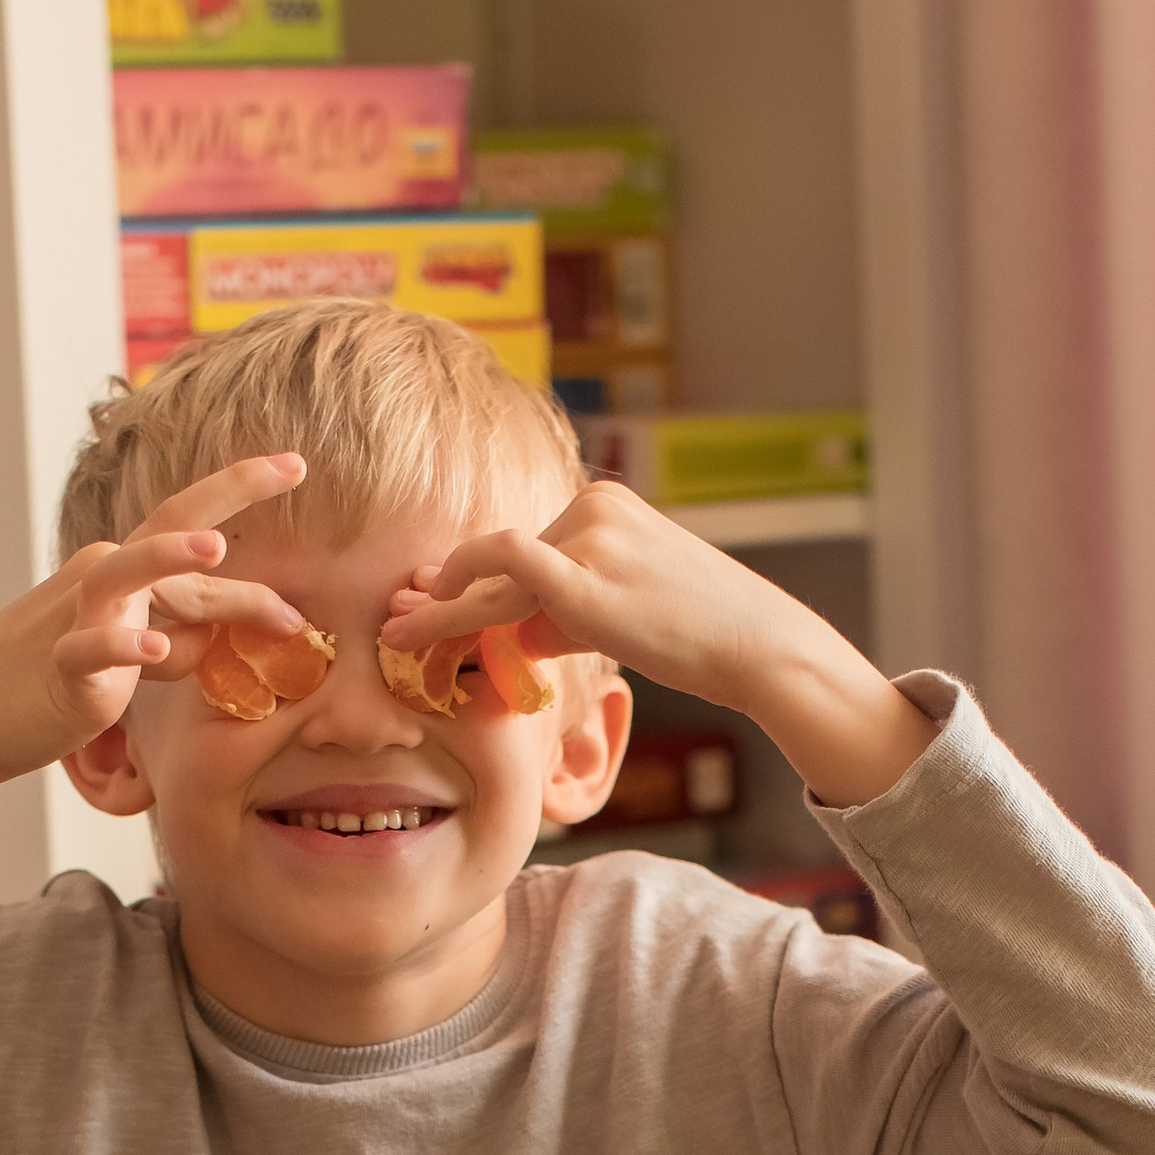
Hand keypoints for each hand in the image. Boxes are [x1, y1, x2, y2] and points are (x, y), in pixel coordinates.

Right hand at [39, 455, 314, 758]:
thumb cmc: (42, 683)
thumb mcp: (122, 656)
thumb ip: (173, 639)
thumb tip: (217, 635)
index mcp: (122, 574)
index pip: (191, 529)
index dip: (243, 495)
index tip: (297, 463)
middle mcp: (103, 582)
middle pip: (172, 528)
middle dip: (232, 492)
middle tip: (294, 466)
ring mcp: (78, 620)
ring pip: (126, 574)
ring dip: (169, 557)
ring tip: (217, 550)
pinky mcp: (60, 670)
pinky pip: (92, 651)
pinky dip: (124, 650)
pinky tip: (154, 652)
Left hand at [383, 480, 933, 808]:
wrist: (758, 646)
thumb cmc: (699, 639)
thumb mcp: (622, 615)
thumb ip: (563, 613)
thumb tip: (511, 631)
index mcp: (604, 507)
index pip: (519, 547)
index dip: (466, 579)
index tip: (424, 603)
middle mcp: (593, 507)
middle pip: (501, 558)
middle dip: (445, 593)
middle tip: (396, 620)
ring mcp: (590, 535)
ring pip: (495, 572)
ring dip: (444, 611)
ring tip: (397, 638)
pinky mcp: (587, 572)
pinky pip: (505, 570)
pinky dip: (460, 594)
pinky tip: (427, 615)